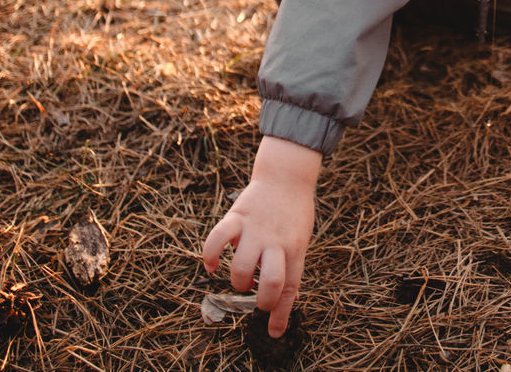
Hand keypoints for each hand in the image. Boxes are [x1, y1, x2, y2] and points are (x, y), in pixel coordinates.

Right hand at [202, 136, 321, 336]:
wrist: (286, 177)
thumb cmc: (294, 214)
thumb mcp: (300, 240)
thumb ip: (290, 266)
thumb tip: (285, 298)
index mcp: (294, 250)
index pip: (290, 288)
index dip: (281, 314)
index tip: (273, 333)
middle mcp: (276, 242)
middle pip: (271, 281)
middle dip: (260, 301)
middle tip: (255, 298)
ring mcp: (256, 230)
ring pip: (242, 268)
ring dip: (237, 281)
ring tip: (240, 278)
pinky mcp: (237, 217)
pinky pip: (218, 239)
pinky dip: (210, 256)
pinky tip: (212, 265)